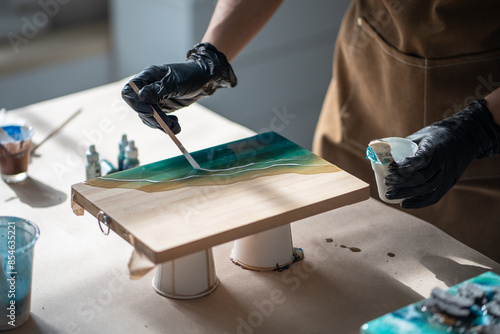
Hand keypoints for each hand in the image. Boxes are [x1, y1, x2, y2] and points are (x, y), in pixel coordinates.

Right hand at [121, 42, 236, 132]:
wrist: (204, 79)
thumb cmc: (190, 75)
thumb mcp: (176, 82)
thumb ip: (159, 89)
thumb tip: (142, 96)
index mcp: (147, 77)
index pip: (129, 92)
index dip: (136, 104)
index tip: (151, 112)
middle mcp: (147, 88)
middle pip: (140, 108)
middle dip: (154, 119)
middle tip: (169, 125)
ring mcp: (153, 99)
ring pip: (148, 117)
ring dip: (161, 125)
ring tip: (176, 126)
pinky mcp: (161, 107)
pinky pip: (158, 121)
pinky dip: (166, 126)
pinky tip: (176, 124)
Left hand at [385, 99, 499, 207]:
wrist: (467, 136)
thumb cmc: (438, 134)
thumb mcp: (422, 134)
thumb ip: (404, 144)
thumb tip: (376, 147)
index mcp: (435, 147)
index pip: (421, 159)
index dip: (404, 166)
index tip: (390, 168)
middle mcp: (443, 162)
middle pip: (421, 177)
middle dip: (401, 182)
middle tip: (387, 182)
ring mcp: (448, 174)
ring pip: (427, 188)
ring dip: (407, 193)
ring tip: (390, 194)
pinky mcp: (450, 181)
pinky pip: (435, 195)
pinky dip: (419, 202)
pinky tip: (405, 204)